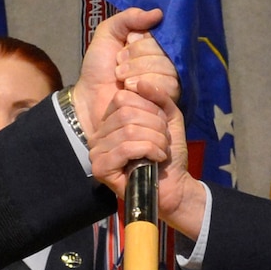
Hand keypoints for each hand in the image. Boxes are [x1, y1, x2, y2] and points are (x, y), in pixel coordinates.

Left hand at [72, 7, 174, 138]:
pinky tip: (130, 90)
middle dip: (136, 58)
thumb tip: (159, 13)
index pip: (161, 35)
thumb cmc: (98, 67)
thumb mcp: (108, 33)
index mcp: (153, 45)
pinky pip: (167, 88)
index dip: (140, 41)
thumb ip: (129, 18)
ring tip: (122, 80)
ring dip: (138, 72)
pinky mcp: (167, 101)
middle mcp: (164, 62)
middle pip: (164, 53)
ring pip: (167, 69)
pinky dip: (144, 86)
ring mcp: (167, 82)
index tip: (124, 45)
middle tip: (118, 66)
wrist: (89, 97)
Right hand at [95, 87, 206, 239]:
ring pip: (128, 130)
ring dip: (155, 139)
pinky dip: (148, 150)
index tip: (162, 125)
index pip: (124, 97)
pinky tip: (156, 159)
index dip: (150, 108)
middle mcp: (99, 134)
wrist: (173, 187)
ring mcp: (97, 152)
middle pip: (126, 113)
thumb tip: (138, 82)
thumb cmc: (168, 153)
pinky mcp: (100, 168)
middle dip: (155, 125)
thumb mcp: (168, 118)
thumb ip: (157, 97)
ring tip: (161, 151)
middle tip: (164, 141)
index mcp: (110, 119)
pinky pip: (126, 148)